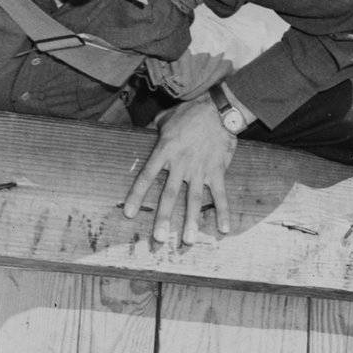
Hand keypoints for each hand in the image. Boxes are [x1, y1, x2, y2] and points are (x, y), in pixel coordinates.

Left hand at [123, 97, 238, 244]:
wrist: (219, 110)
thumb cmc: (190, 112)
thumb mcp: (164, 119)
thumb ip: (151, 129)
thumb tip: (140, 132)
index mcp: (165, 151)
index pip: (148, 176)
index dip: (137, 195)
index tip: (129, 213)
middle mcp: (181, 164)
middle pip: (170, 195)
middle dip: (164, 218)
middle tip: (158, 239)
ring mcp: (200, 170)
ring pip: (194, 200)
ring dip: (191, 222)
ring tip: (189, 241)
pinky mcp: (217, 171)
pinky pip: (220, 195)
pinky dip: (223, 212)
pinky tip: (223, 229)